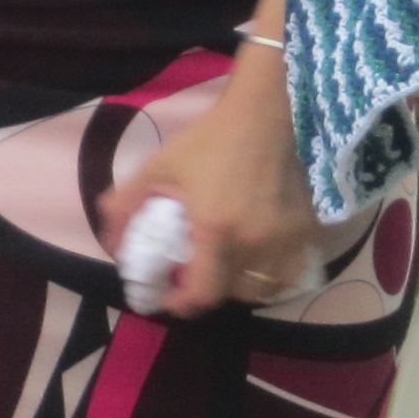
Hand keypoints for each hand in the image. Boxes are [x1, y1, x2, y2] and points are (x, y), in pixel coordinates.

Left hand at [97, 66, 320, 312]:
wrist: (267, 113)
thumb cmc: (211, 139)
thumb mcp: (159, 166)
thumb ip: (125, 205)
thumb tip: (111, 245)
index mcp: (217, 229)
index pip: (204, 294)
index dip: (183, 304)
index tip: (171, 297)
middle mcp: (254, 242)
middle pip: (232, 294)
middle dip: (210, 291)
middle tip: (196, 275)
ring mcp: (285, 238)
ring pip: (265, 288)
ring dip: (242, 286)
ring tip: (228, 268)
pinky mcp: (307, 230)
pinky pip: (290, 271)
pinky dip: (273, 275)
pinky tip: (258, 257)